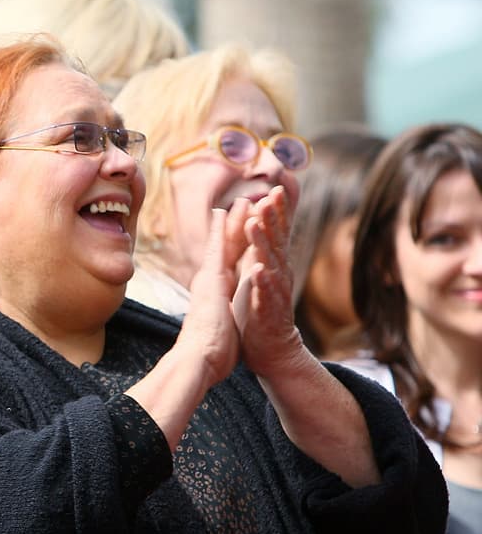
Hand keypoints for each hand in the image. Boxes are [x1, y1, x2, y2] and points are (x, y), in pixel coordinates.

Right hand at [174, 201, 247, 390]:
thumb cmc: (211, 354)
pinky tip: (225, 212)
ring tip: (238, 200)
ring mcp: (209, 280)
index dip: (236, 246)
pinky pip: (219, 249)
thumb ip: (223, 321)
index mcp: (216, 295)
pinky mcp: (211, 280)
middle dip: (233, 227)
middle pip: (224, 249)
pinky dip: (222, 230)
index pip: (228, 265)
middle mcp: (210, 283)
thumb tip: (223, 326)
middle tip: (240, 204)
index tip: (241, 230)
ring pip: (221, 243)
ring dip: (230, 221)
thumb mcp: (223, 331)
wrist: (198, 359)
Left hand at [232, 187, 304, 377]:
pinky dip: (262, 283)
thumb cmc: (262, 306)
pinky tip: (258, 271)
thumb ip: (263, 245)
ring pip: (269, 264)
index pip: (278, 232)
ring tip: (254, 224)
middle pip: (276, 241)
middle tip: (269, 195)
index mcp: (274, 263)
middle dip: (273, 218)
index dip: (279, 210)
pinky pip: (265, 295)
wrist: (272, 347)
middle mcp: (278, 274)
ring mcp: (275, 293)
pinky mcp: (267, 312)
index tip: (277, 185)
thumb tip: (261, 217)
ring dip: (262, 243)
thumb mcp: (261, 270)